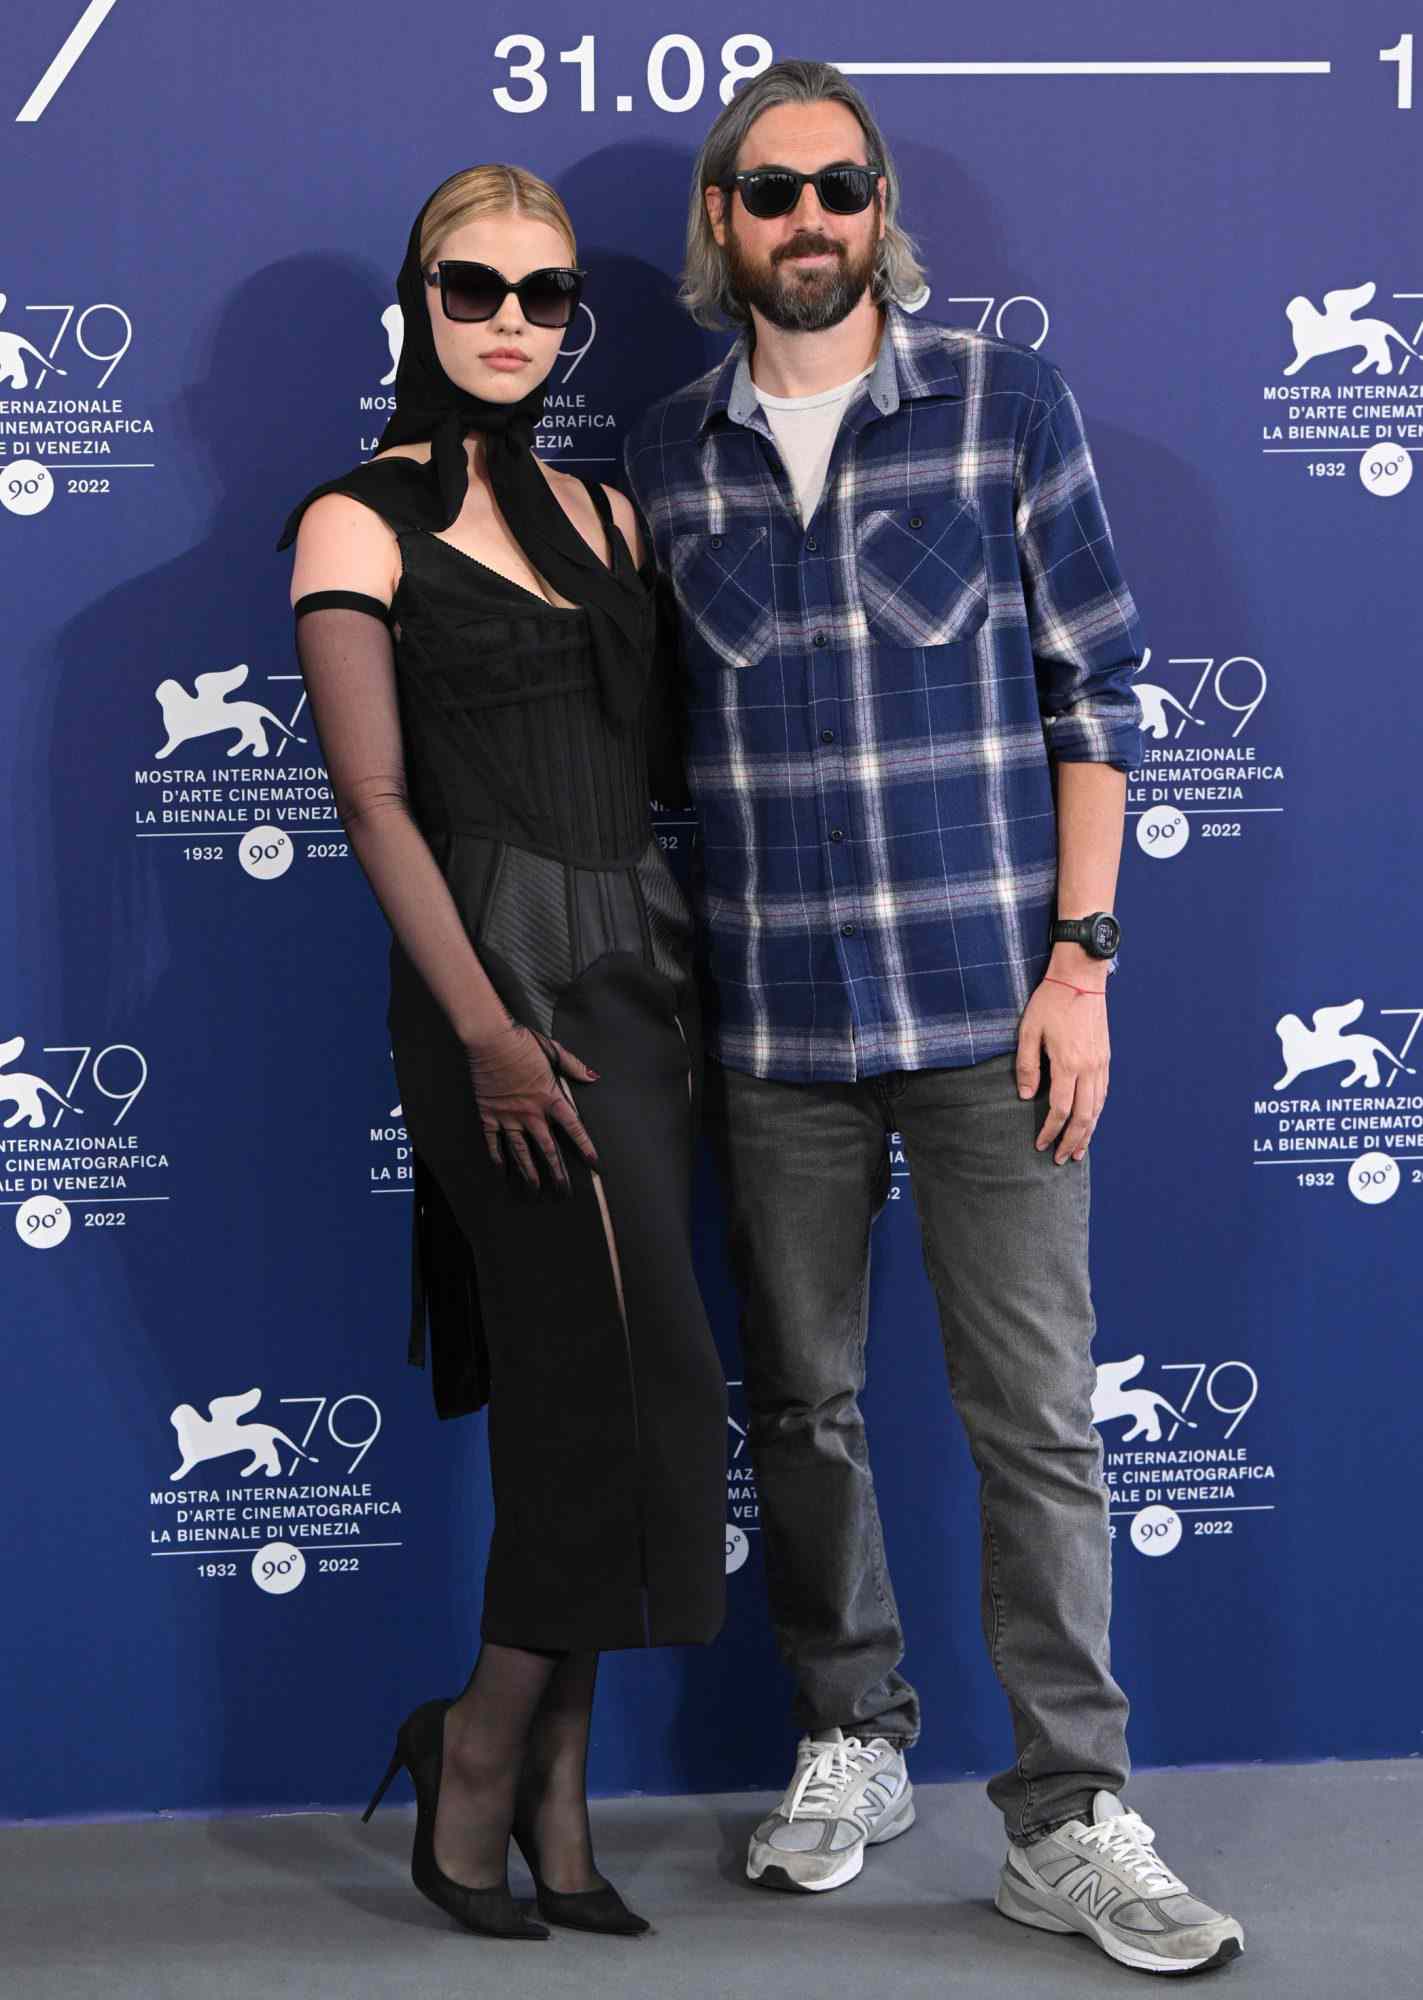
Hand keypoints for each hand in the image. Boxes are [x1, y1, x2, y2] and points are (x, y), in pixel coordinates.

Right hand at [462, 1020, 599, 1189]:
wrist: (491, 1040)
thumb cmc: (524, 1043)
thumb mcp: (554, 1051)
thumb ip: (574, 1067)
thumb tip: (593, 1076)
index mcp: (550, 1097)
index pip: (573, 1128)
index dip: (585, 1146)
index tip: (594, 1163)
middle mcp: (531, 1112)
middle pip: (548, 1148)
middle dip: (557, 1172)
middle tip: (563, 1191)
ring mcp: (509, 1116)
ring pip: (522, 1151)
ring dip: (530, 1172)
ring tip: (535, 1189)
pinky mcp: (489, 1114)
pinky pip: (494, 1142)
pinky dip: (497, 1157)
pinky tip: (502, 1172)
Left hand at [1015, 977, 1109, 1164]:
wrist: (1081, 978)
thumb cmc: (1051, 1002)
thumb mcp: (1028, 1031)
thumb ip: (1026, 1066)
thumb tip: (1025, 1096)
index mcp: (1068, 1063)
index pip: (1060, 1109)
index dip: (1050, 1131)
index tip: (1040, 1144)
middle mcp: (1089, 1068)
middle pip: (1084, 1117)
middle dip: (1072, 1141)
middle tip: (1061, 1159)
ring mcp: (1101, 1064)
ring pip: (1098, 1109)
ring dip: (1088, 1132)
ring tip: (1079, 1150)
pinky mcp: (1106, 1058)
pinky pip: (1103, 1094)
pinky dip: (1097, 1114)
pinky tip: (1090, 1122)